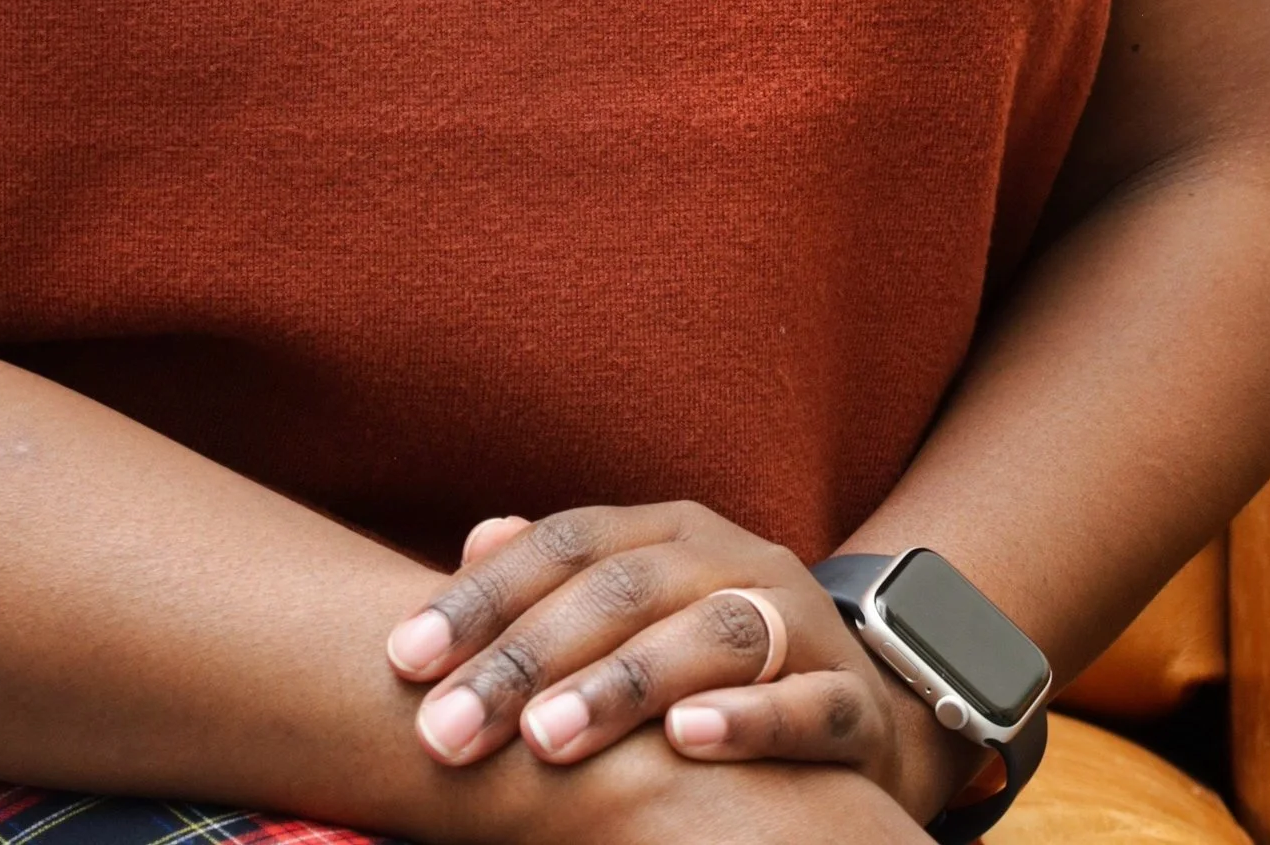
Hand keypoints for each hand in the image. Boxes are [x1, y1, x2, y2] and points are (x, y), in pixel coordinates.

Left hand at [384, 505, 972, 823]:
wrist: (867, 704)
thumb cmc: (713, 661)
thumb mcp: (639, 611)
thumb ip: (557, 580)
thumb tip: (475, 537)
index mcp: (670, 532)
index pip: (565, 544)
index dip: (481, 598)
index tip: (402, 661)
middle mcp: (732, 558)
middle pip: (622, 590)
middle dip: (526, 658)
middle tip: (448, 728)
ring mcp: (800, 622)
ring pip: (711, 635)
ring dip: (622, 684)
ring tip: (544, 738)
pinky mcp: (851, 700)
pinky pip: (806, 701)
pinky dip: (749, 717)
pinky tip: (688, 738)